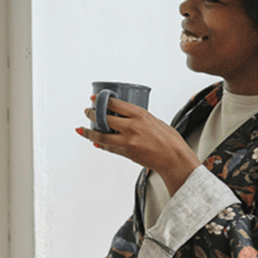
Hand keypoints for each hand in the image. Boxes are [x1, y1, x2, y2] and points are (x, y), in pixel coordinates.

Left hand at [78, 98, 200, 194]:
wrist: (174, 158)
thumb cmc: (169, 140)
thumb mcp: (154, 120)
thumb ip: (139, 118)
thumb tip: (126, 116)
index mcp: (140, 115)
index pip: (114, 104)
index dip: (101, 101)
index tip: (95, 99)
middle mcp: (132, 127)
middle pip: (104, 118)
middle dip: (92, 114)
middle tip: (88, 111)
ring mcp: (128, 141)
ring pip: (101, 136)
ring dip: (89, 132)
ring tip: (83, 128)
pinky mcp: (126, 153)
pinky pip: (109, 148)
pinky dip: (101, 144)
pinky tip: (96, 141)